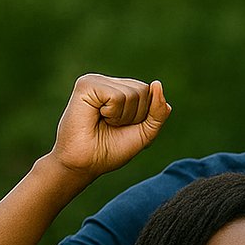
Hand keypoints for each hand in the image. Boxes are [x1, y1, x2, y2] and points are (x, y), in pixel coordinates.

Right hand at [49, 74, 169, 178]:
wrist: (86, 163)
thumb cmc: (112, 149)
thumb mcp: (145, 132)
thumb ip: (157, 111)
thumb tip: (157, 84)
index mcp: (119, 90)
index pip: (149, 92)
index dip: (143, 116)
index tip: (123, 127)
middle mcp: (107, 82)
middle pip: (143, 90)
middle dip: (135, 116)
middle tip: (112, 125)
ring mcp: (96, 81)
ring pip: (133, 93)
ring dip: (122, 116)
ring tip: (104, 122)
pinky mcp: (86, 85)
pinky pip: (117, 96)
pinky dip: (112, 113)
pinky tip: (97, 116)